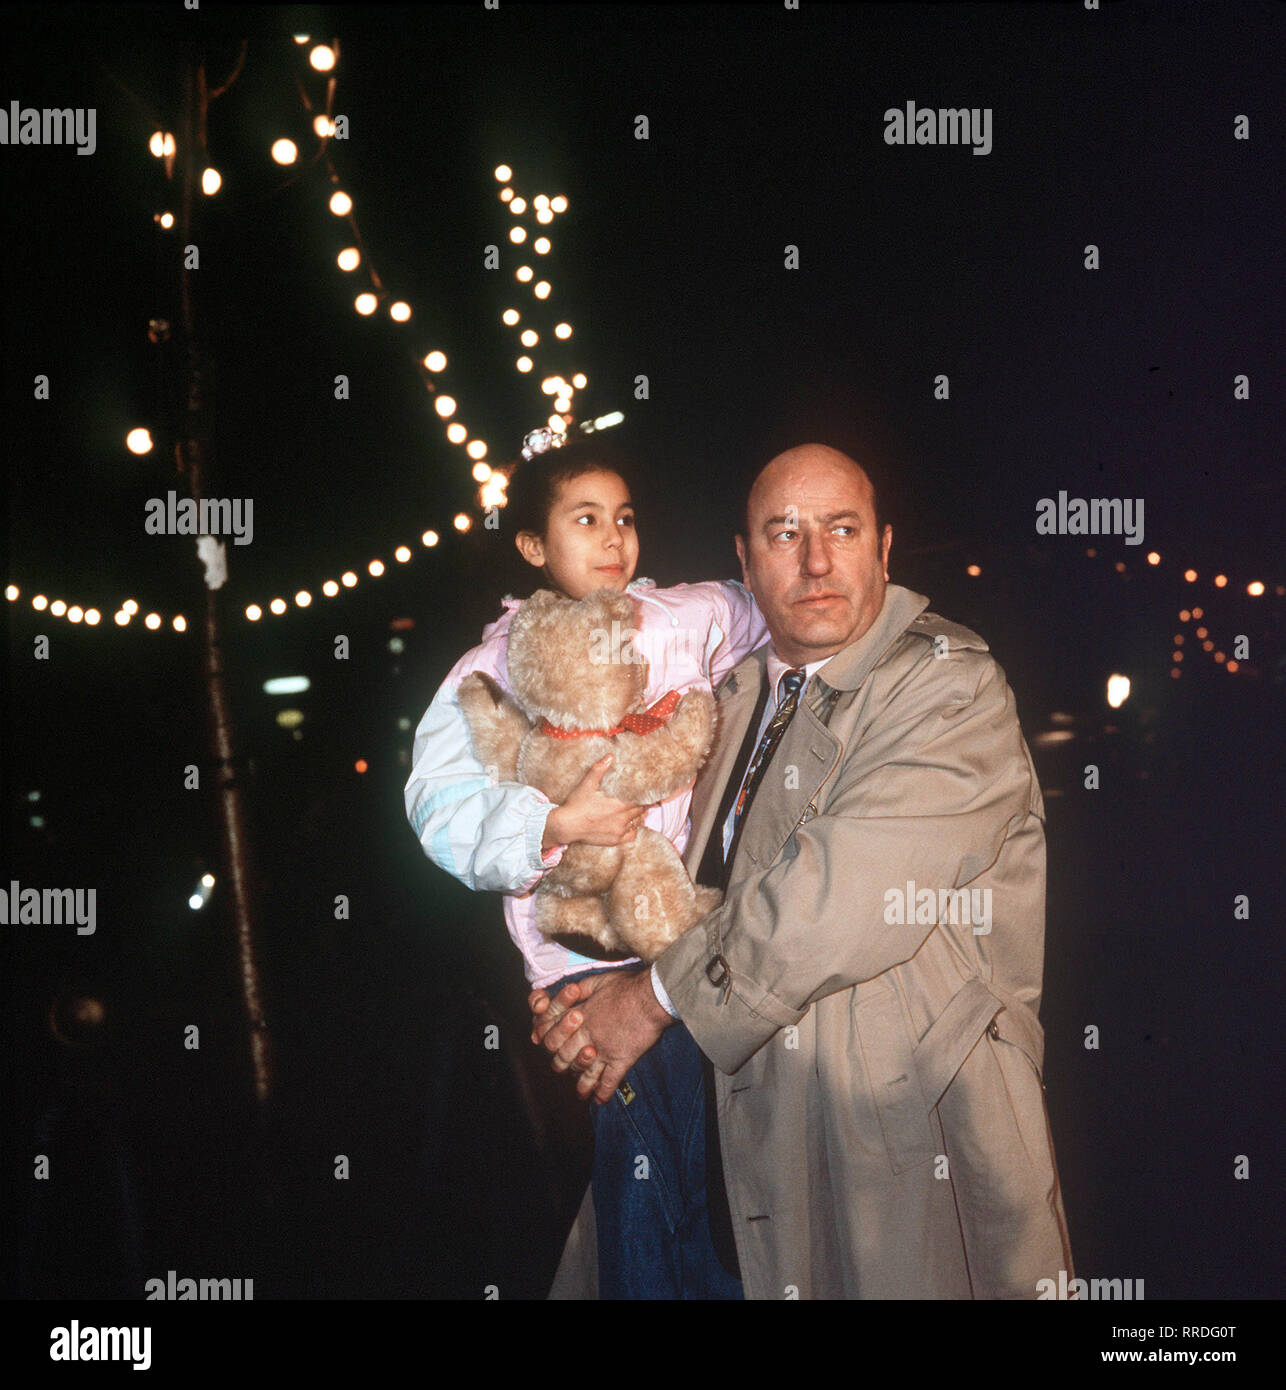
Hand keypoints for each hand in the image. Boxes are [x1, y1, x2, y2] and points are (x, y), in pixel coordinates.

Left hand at [531, 970, 672, 1103]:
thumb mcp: (599, 980)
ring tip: (581, 1092)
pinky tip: (599, 1100)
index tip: (549, 1044)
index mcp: (581, 1014)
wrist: (652, 996)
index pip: (554, 1031)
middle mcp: (588, 1034)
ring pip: (584, 1074)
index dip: (548, 1038)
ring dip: (580, 1084)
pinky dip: (603, 1094)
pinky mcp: (622, 1059)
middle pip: (564, 1056)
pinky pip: (609, 1082)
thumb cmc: (628, 986)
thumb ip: (583, 988)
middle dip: (561, 1064)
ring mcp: (604, 1050)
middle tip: (565, 1067)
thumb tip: (572, 991)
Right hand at [541, 754, 650, 849]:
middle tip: (643, 801)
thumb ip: (599, 769)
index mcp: (619, 804)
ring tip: (637, 812)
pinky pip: (631, 836)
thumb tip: (610, 756)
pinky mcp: (614, 840)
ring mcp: (619, 831)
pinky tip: (630, 825)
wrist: (567, 826)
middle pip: (640, 812)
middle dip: (641, 807)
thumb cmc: (577, 805)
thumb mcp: (587, 784)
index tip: (644, 794)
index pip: (640, 801)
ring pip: (637, 823)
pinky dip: (633, 830)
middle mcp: (622, 819)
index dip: (643, 797)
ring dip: (638, 818)